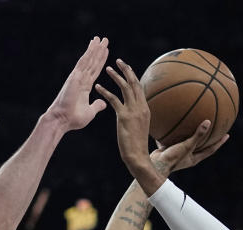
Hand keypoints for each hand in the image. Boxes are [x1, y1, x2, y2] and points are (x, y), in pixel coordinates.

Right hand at [44, 36, 109, 131]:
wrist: (62, 120)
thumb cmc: (73, 119)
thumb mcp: (90, 112)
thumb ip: (96, 106)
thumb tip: (104, 102)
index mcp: (84, 87)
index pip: (95, 71)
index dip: (100, 61)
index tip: (105, 52)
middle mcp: (81, 79)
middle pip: (92, 62)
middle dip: (98, 51)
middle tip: (104, 40)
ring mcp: (77, 77)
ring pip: (88, 59)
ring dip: (95, 48)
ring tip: (101, 38)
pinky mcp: (75, 76)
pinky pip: (84, 62)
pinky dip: (89, 52)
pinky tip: (94, 44)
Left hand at [93, 59, 155, 177]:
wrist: (137, 157)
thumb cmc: (137, 145)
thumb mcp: (140, 127)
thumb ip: (138, 117)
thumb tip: (135, 114)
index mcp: (145, 109)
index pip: (139, 88)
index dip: (133, 76)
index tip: (126, 67)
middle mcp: (141, 107)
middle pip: (135, 83)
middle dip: (126, 69)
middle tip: (118, 60)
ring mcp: (134, 111)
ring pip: (125, 87)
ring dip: (116, 76)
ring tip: (106, 68)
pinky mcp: (124, 117)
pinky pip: (114, 100)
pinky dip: (105, 92)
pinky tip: (97, 86)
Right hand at [151, 122, 229, 172]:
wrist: (155, 165)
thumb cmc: (173, 158)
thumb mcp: (187, 146)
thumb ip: (197, 135)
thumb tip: (208, 122)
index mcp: (195, 158)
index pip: (211, 149)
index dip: (219, 142)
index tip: (227, 135)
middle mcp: (187, 157)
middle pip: (201, 146)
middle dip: (207, 138)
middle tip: (214, 128)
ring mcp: (178, 153)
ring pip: (186, 142)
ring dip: (190, 134)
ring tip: (193, 123)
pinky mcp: (168, 150)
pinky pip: (173, 139)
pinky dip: (174, 131)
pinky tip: (172, 122)